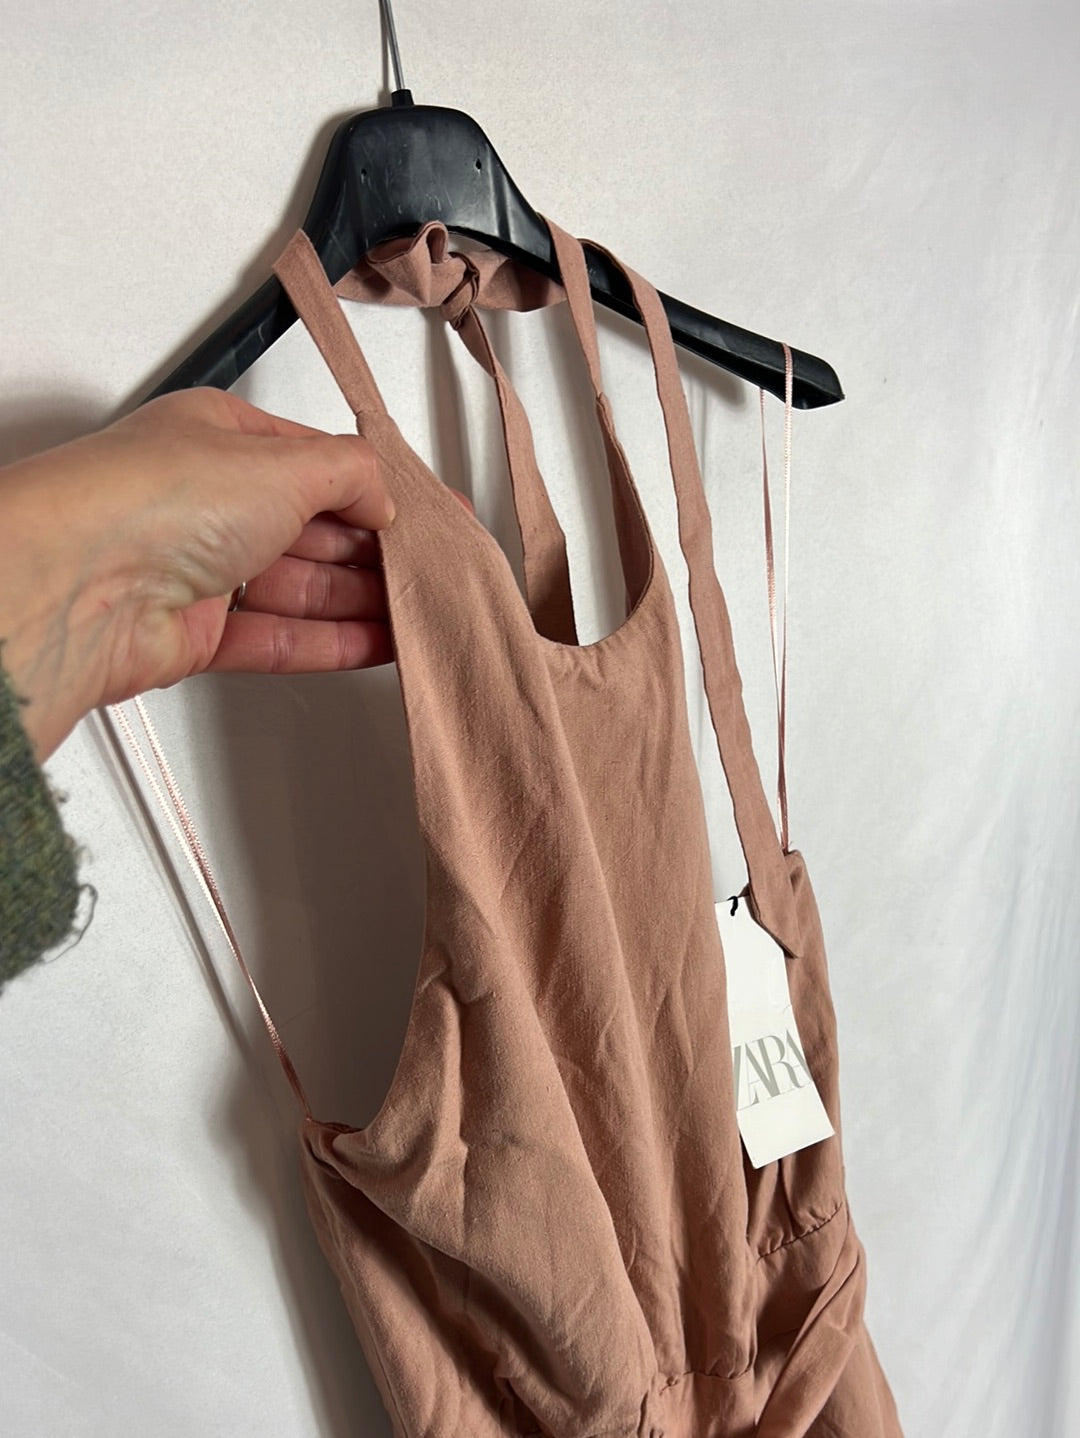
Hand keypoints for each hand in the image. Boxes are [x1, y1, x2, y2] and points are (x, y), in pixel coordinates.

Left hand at [0, 387, 470, 764]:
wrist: (81, 586)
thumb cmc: (155, 500)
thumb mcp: (284, 463)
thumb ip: (352, 474)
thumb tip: (385, 491)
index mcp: (222, 438)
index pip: (320, 464)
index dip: (382, 491)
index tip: (432, 515)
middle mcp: (208, 500)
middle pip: (314, 529)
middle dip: (378, 552)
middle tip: (437, 571)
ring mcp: (199, 569)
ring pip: (300, 588)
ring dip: (363, 602)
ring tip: (422, 613)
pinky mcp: (194, 634)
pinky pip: (277, 638)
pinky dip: (329, 642)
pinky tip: (377, 645)